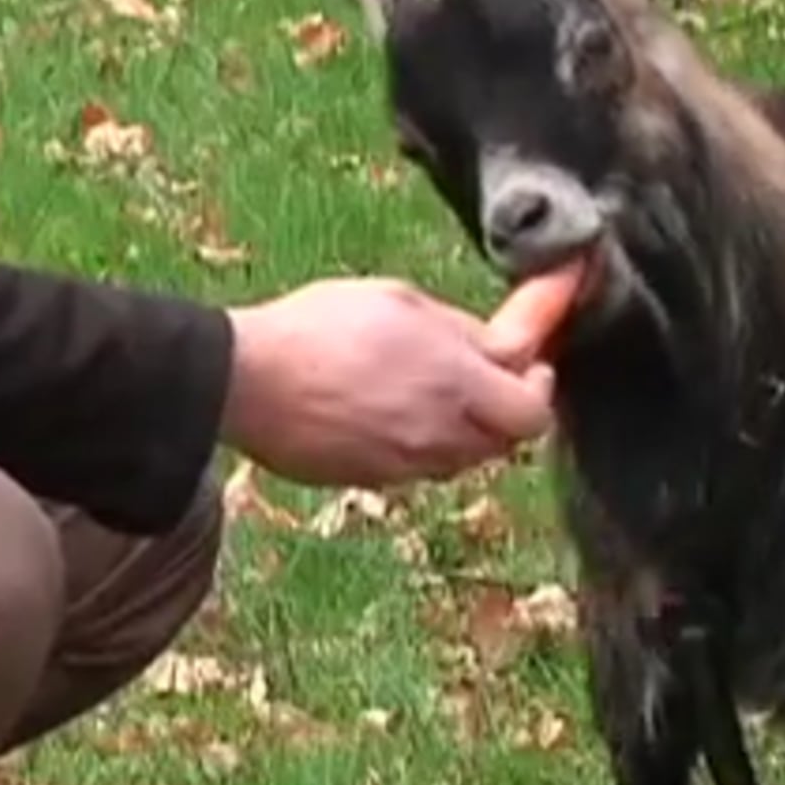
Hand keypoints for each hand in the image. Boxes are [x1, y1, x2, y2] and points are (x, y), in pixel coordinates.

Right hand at [219, 277, 555, 485]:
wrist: (244, 381)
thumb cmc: (319, 328)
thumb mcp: (400, 301)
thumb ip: (462, 330)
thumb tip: (502, 345)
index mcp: (456, 385)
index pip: (535, 411)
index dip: (539, 383)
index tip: (532, 360)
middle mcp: (440, 438)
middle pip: (506, 440)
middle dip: (507, 406)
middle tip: (490, 373)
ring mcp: (405, 468)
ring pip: (463, 458)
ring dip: (466, 427)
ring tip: (434, 389)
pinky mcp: (371, 483)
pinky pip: (419, 467)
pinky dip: (423, 444)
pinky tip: (391, 412)